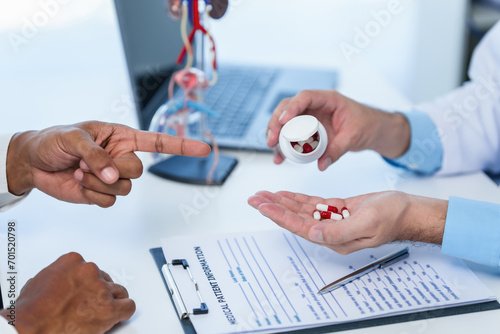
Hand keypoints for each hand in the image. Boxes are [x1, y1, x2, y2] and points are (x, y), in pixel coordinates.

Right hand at [0, 252, 134, 333]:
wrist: (32, 329)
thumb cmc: (29, 312)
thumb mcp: (35, 284)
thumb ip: (53, 278)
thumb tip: (53, 283)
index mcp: (73, 261)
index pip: (90, 268)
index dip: (87, 283)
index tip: (84, 292)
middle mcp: (90, 271)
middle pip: (106, 279)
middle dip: (99, 293)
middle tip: (90, 306)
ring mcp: (101, 289)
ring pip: (119, 292)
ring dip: (112, 302)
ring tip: (101, 312)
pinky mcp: (109, 308)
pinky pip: (128, 306)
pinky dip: (124, 312)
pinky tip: (117, 317)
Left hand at [6, 121, 210, 206]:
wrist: (32, 163)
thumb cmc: (53, 141)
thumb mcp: (74, 138)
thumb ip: (96, 156)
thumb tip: (113, 177)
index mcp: (120, 137)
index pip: (157, 142)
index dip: (181, 146)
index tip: (203, 149)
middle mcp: (120, 157)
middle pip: (138, 171)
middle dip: (114, 169)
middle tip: (87, 163)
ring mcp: (112, 177)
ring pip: (124, 188)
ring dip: (97, 183)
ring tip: (78, 171)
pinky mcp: (101, 195)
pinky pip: (109, 202)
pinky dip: (92, 195)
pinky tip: (78, 184)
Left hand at [248, 190, 447, 253]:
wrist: (408, 211)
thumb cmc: (393, 217)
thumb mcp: (367, 223)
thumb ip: (339, 232)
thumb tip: (313, 234)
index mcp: (334, 238)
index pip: (299, 226)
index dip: (279, 215)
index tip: (262, 205)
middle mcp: (330, 231)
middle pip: (294, 218)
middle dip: (273, 208)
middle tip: (254, 198)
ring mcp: (333, 220)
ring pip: (300, 211)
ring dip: (281, 202)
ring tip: (263, 195)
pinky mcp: (337, 209)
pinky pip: (312, 204)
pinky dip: (297, 199)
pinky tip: (285, 195)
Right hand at [266, 90, 410, 170]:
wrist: (373, 130)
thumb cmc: (367, 125)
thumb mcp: (354, 137)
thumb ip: (337, 150)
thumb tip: (321, 164)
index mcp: (328, 99)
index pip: (305, 97)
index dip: (291, 107)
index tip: (282, 121)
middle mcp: (316, 106)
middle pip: (288, 107)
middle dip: (276, 123)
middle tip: (272, 139)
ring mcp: (310, 117)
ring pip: (286, 121)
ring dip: (276, 134)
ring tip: (272, 150)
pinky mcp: (309, 129)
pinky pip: (292, 135)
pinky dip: (284, 146)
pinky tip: (279, 158)